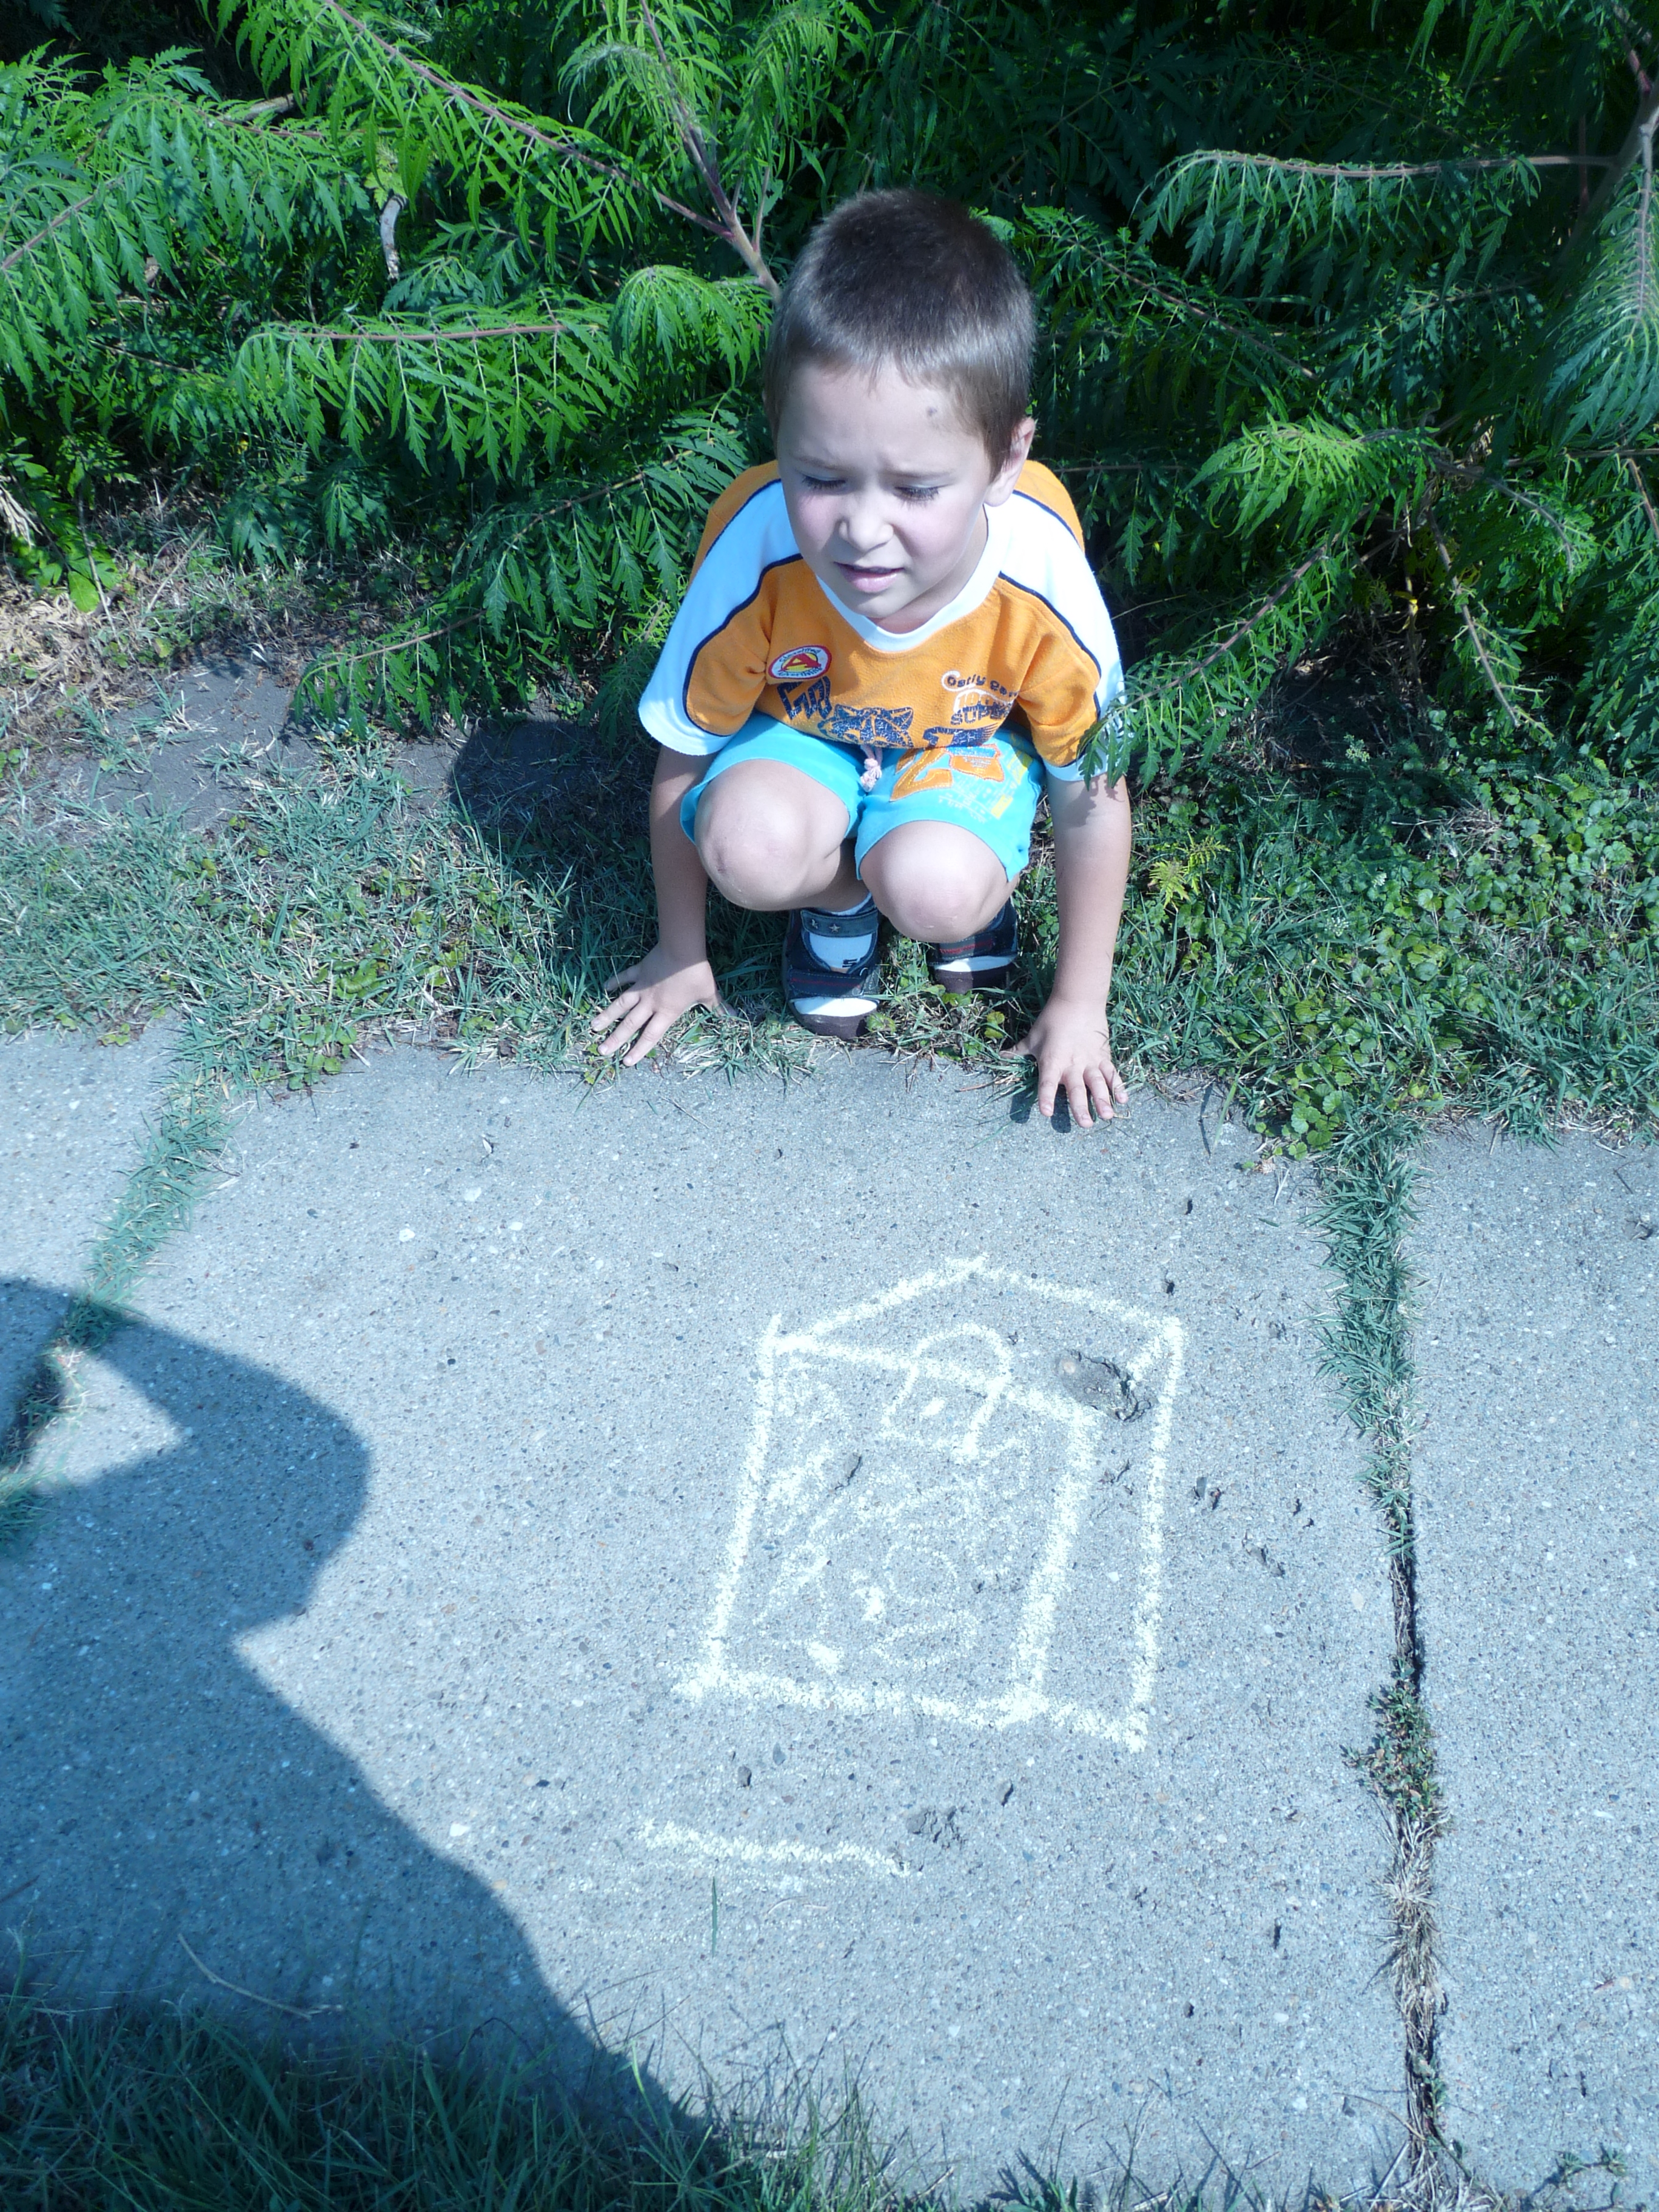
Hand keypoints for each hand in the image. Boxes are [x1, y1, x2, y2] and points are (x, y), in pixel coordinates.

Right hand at [590, 943, 721, 1065]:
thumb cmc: (696, 975)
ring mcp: (642, 987)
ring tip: (593, 1027)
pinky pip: (624, 978)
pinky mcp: (639, 971)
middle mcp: (650, 1004)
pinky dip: (614, 982)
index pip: (651, 1036)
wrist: (682, 950)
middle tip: (601, 1051)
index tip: (627, 1062)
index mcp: (667, 1012)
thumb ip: (719, 1008)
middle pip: (630, 1025)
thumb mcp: (709, 994)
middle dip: (616, 1039)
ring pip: (620, 1005)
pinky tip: (603, 988)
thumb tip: (736, 1018)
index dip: (639, 1050)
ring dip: (607, 1016)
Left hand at [1009, 997, 1126, 1128]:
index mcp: (1052, 1062)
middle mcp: (1071, 1065)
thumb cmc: (1051, 1020)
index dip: (1045, 1097)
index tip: (1046, 1112)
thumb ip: (1018, 1051)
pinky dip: (1118, 1086)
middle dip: (1081, 1107)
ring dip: (1103, 1100)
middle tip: (1086, 1125)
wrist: (1077, 1001)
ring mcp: (1090, 1061)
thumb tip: (1001, 1056)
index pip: (1046, 1083)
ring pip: (1097, 1083)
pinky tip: (1123, 1100)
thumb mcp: (1032, 1037)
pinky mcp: (1103, 1056)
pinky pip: (1112, 1073)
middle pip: (1076, 1089)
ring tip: (1107, 1116)